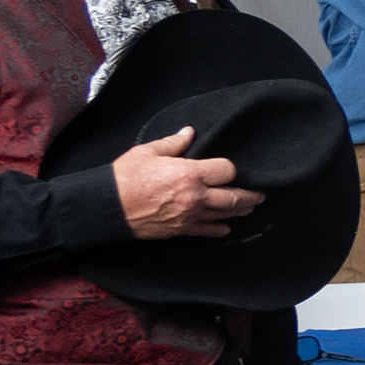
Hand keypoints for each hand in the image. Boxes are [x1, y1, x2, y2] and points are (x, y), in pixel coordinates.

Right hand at [112, 127, 262, 238]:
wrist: (105, 208)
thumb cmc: (124, 178)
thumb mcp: (148, 152)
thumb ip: (173, 143)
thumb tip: (189, 133)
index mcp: (189, 174)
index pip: (227, 170)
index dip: (230, 169)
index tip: (229, 169)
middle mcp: (194, 196)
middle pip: (233, 197)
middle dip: (249, 195)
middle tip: (259, 194)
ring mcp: (188, 215)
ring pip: (224, 215)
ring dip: (239, 210)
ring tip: (249, 207)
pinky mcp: (179, 229)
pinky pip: (206, 231)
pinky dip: (219, 229)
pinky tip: (226, 227)